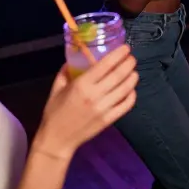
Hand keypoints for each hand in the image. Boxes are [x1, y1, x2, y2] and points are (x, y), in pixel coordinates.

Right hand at [32, 46, 138, 160]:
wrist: (57, 139)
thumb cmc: (55, 112)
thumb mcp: (56, 88)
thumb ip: (65, 71)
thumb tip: (76, 57)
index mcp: (81, 85)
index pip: (105, 65)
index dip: (119, 54)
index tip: (125, 48)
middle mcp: (94, 95)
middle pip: (119, 75)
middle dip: (129, 63)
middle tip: (131, 58)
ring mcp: (104, 108)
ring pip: (126, 89)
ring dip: (133, 77)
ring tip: (133, 72)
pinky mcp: (109, 120)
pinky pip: (126, 105)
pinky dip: (132, 95)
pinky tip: (131, 89)